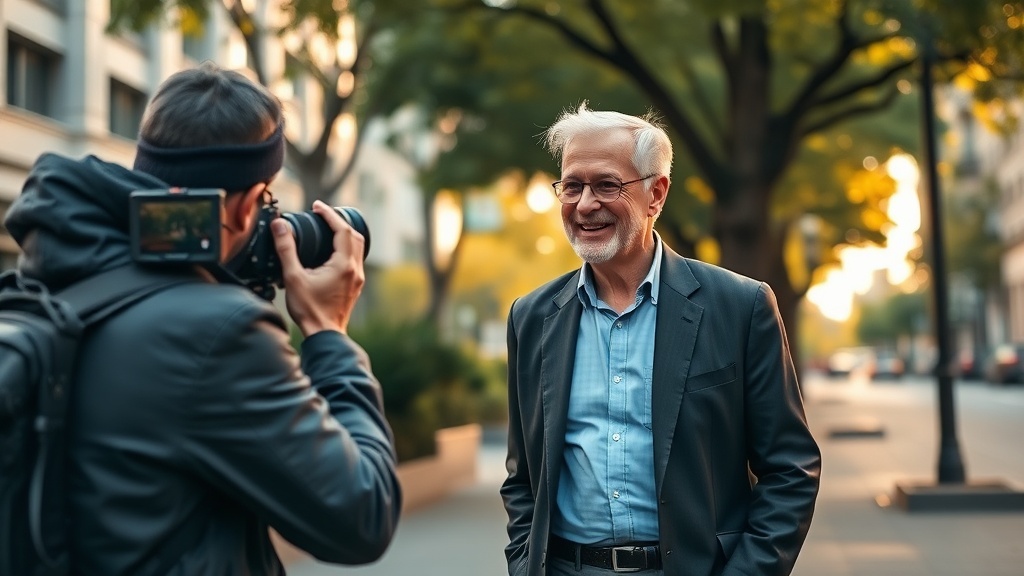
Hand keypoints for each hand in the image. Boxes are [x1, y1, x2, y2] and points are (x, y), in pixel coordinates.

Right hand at [271, 200, 365, 335]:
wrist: (324, 334)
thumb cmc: (309, 310)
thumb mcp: (293, 277)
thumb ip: (286, 249)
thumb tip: (279, 226)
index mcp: (343, 265)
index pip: (342, 229)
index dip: (330, 214)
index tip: (317, 206)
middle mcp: (355, 269)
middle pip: (354, 235)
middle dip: (339, 221)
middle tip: (322, 215)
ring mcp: (357, 278)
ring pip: (358, 247)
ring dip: (345, 234)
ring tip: (328, 229)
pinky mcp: (355, 286)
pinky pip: (355, 259)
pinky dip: (346, 248)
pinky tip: (332, 251)